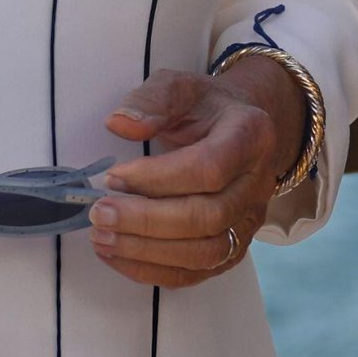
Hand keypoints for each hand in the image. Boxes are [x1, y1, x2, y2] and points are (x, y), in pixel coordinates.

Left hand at [90, 60, 305, 288]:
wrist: (239, 127)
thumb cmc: (205, 106)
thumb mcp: (179, 85)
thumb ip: (151, 100)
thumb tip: (119, 124)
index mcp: (250, 136)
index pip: (207, 168)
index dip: (157, 179)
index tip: (113, 177)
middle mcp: (257, 184)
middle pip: (206, 218)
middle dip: (146, 221)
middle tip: (99, 214)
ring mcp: (250, 221)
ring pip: (205, 253)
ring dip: (147, 252)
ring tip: (101, 238)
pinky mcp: (235, 247)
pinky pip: (199, 271)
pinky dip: (155, 271)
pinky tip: (118, 256)